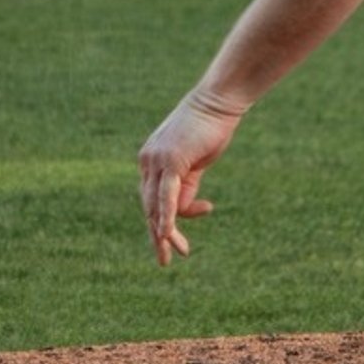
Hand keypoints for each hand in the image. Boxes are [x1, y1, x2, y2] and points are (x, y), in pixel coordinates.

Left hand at [137, 89, 247, 265]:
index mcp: (150, 161)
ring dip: (163, 232)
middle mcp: (147, 161)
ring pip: (154, 206)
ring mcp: (156, 161)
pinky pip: (165, 196)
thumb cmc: (209, 130)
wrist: (216, 103)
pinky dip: (166, 216)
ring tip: (174, 253)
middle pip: (148, 207)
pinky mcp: (169, 161)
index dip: (164, 222)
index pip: (151, 200)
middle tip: (166, 260)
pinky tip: (167, 234)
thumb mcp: (194, 164)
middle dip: (159, 236)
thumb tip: (182, 211)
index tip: (178, 241)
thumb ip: (185, 186)